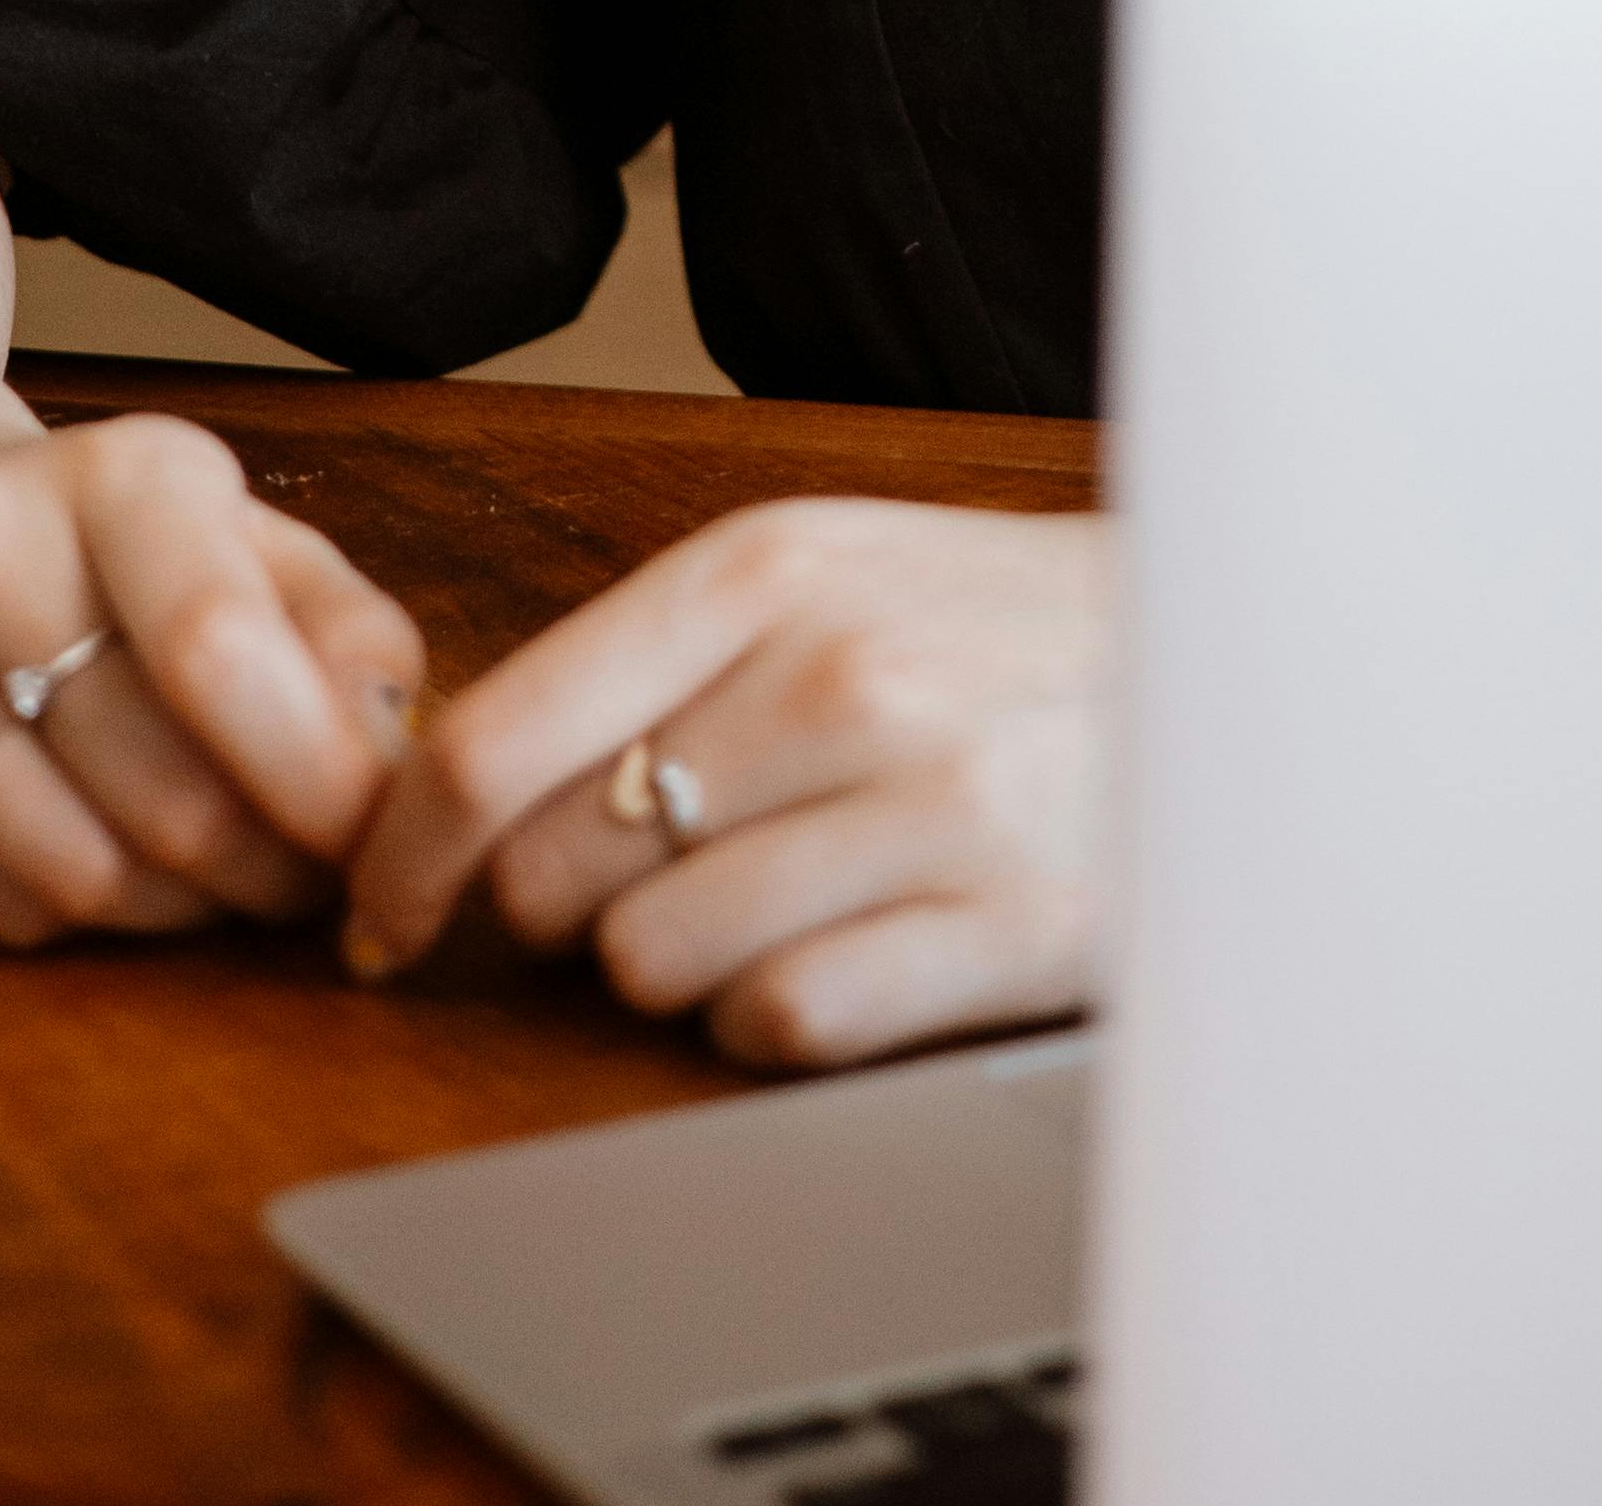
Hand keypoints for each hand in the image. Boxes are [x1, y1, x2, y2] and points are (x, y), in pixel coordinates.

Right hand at [0, 404, 427, 949]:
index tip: (366, 839)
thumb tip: (390, 770)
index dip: (315, 778)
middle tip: (300, 876)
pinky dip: (69, 921)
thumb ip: (349, 641)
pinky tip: (100, 862)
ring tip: (210, 876)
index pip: (217, 650)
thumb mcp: (252, 546)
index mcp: (117, 469)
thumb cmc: (116, 554)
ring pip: (71, 873)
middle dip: (263, 867)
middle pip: (160, 789)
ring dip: (173, 909)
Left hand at [340, 497, 1109, 1068]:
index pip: (494, 739)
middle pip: (554, 869)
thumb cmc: (988, 622)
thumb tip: (450, 785)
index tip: (380, 910)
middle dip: (570, 894)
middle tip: (659, 863)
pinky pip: (776, 1029)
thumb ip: (650, 655)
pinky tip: (851, 944)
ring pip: (650, 964)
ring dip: (681, 958)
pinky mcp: (994, 930)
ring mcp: (921, 807)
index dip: (401, 852)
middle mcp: (838, 677)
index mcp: (768, 571)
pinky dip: (782, 1015)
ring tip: (782, 890)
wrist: (1222, 651)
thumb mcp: (820, 571)